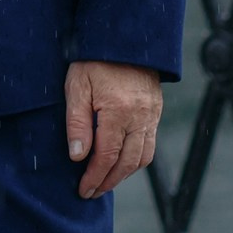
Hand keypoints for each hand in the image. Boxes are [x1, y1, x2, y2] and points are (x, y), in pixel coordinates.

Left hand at [66, 59, 162, 197]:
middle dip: (108, 181)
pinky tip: (120, 164)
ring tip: (104, 182)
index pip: (107, 156)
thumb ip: (77, 122)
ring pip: (142, 157)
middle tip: (91, 192)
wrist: (124, 40)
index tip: (83, 190)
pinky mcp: (155, 113)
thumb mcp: (77, 86)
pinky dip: (135, 160)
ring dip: (123, 174)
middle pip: (127, 162)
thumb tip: (78, 156)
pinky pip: (149, 145)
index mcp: (118, 112)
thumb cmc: (93, 61)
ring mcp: (151, 116)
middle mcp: (140, 118)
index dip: (94, 176)